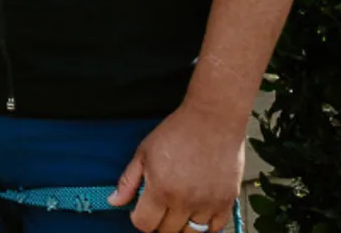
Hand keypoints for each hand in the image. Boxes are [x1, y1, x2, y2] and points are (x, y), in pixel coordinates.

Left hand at [107, 100, 245, 231]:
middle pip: (166, 232)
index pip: (144, 224)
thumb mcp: (144, 152)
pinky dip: (205, 225)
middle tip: (160, 207)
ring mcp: (208, 203)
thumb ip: (128, 181)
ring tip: (178, 210)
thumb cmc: (177, 132)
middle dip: (159, 223)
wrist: (212, 120)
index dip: (139, 219)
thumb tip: (114, 201)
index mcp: (161, 190)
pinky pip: (215, 228)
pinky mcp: (226, 201)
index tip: (141, 210)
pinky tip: (198, 211)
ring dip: (181, 226)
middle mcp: (184, 201)